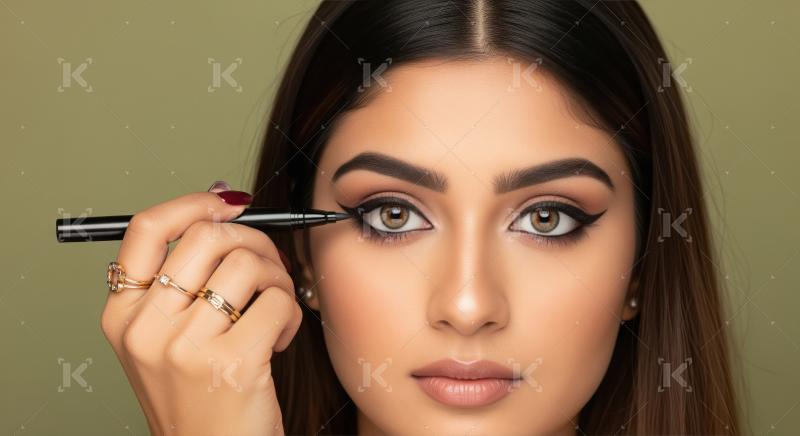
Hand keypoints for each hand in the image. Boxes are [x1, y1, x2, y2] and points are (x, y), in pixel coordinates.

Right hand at [100, 187, 301, 435]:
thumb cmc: (197, 397)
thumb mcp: (165, 338)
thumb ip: (181, 278)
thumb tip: (220, 203)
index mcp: (123, 315)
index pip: (146, 229)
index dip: (192, 203)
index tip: (226, 203)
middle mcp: (146, 329)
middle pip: (206, 236)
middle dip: (252, 241)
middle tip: (267, 267)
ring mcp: (185, 347)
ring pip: (248, 264)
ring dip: (277, 280)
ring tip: (274, 308)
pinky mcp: (232, 362)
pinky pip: (276, 301)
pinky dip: (290, 312)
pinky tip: (280, 337)